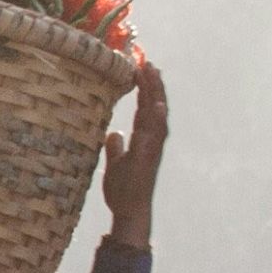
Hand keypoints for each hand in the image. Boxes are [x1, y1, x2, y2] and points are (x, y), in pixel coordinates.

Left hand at [99, 60, 166, 249]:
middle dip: (152, 85)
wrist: (129, 210)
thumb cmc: (123, 189)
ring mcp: (152, 149)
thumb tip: (114, 134)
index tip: (141, 69)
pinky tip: (156, 106)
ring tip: (154, 74)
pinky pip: (155, 136)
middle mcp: (151, 140)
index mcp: (143, 139)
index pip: (145, 108)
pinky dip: (157, 121)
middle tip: (148, 62)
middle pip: (154, 107)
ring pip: (157, 116)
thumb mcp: (115, 163)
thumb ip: (116, 148)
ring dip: (156, 95)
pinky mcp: (149, 158)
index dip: (145, 89)